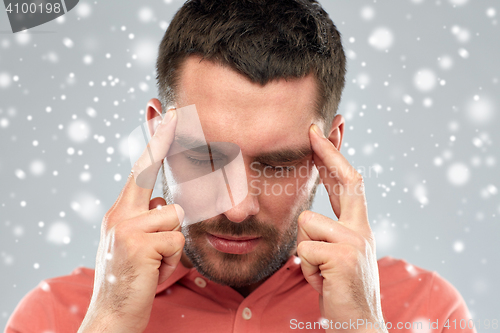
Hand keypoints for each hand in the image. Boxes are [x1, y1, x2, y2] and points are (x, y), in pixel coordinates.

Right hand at [78, 110, 184, 332]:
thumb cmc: (132, 278)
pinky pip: (177, 240)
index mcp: (119, 211)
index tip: (165, 113)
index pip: (140, 169)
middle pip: (148, 171)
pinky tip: (156, 271)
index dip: (154, 140)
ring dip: (173, 242)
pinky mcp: (137, 244)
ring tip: (156, 261)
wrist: (112, 315)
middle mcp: (118, 214)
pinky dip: (174, 259)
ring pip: (174, 215)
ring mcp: (125, 227)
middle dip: (162, 139)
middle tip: (173, 109)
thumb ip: (148, 218)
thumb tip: (165, 201)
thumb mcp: (136, 242)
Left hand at [296, 123, 386, 332]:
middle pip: (345, 180)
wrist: (357, 323)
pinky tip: (321, 280)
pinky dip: (305, 268)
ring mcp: (356, 240)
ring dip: (304, 250)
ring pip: (306, 222)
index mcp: (359, 227)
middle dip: (327, 153)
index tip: (323, 133)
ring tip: (319, 270)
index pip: (348, 184)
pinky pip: (304, 248)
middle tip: (313, 129)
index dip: (334, 158)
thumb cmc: (339, 289)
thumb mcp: (335, 255)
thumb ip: (328, 231)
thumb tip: (308, 214)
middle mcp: (362, 229)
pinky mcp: (344, 255)